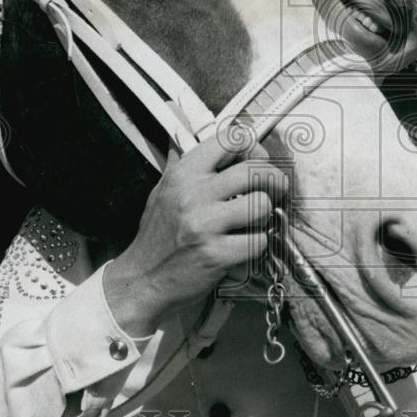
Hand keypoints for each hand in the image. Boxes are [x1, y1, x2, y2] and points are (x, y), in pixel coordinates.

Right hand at [103, 136, 285, 333]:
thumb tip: (184, 136)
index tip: (258, 161)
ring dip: (265, 216)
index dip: (254, 148)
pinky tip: (244, 246)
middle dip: (274, 181)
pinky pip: (258, 240)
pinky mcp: (216, 254)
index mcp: (183, 174)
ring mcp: (205, 224)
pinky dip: (258, 245)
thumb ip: (180, 165)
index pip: (231, 139)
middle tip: (274, 191)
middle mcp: (193, 194)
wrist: (142, 280)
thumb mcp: (161, 191)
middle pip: (255, 170)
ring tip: (254, 222)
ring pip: (262, 204)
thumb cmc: (156, 238)